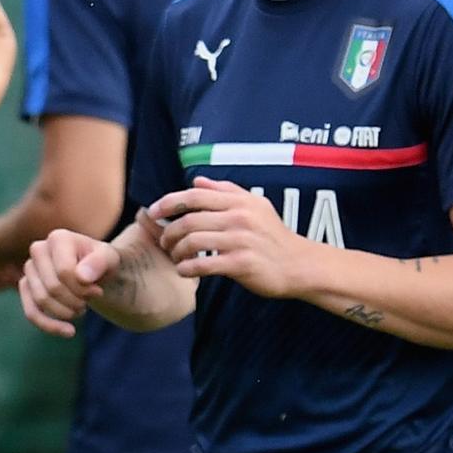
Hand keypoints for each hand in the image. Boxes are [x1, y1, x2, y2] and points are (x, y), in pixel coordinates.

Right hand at [19, 227, 114, 336]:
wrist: (97, 272)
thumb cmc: (104, 263)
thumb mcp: (111, 260)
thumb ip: (100, 263)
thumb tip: (82, 276)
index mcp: (58, 238)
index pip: (64, 272)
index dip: (82, 289)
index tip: (98, 292)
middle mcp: (38, 249)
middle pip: (52, 288)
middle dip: (75, 301)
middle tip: (89, 302)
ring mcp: (29, 268)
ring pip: (42, 301)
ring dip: (66, 312)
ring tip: (82, 308)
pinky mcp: (26, 287)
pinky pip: (31, 312)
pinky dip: (50, 326)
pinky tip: (70, 332)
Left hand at [147, 178, 312, 299]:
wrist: (299, 264)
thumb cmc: (274, 236)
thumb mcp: (255, 206)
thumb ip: (226, 191)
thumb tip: (197, 181)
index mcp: (240, 201)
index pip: (195, 196)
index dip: (169, 202)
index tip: (153, 213)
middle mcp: (239, 217)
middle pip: (189, 220)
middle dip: (170, 232)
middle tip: (165, 243)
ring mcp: (241, 240)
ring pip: (193, 242)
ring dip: (177, 251)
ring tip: (175, 258)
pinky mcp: (242, 264)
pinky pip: (204, 265)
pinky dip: (188, 268)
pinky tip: (184, 271)